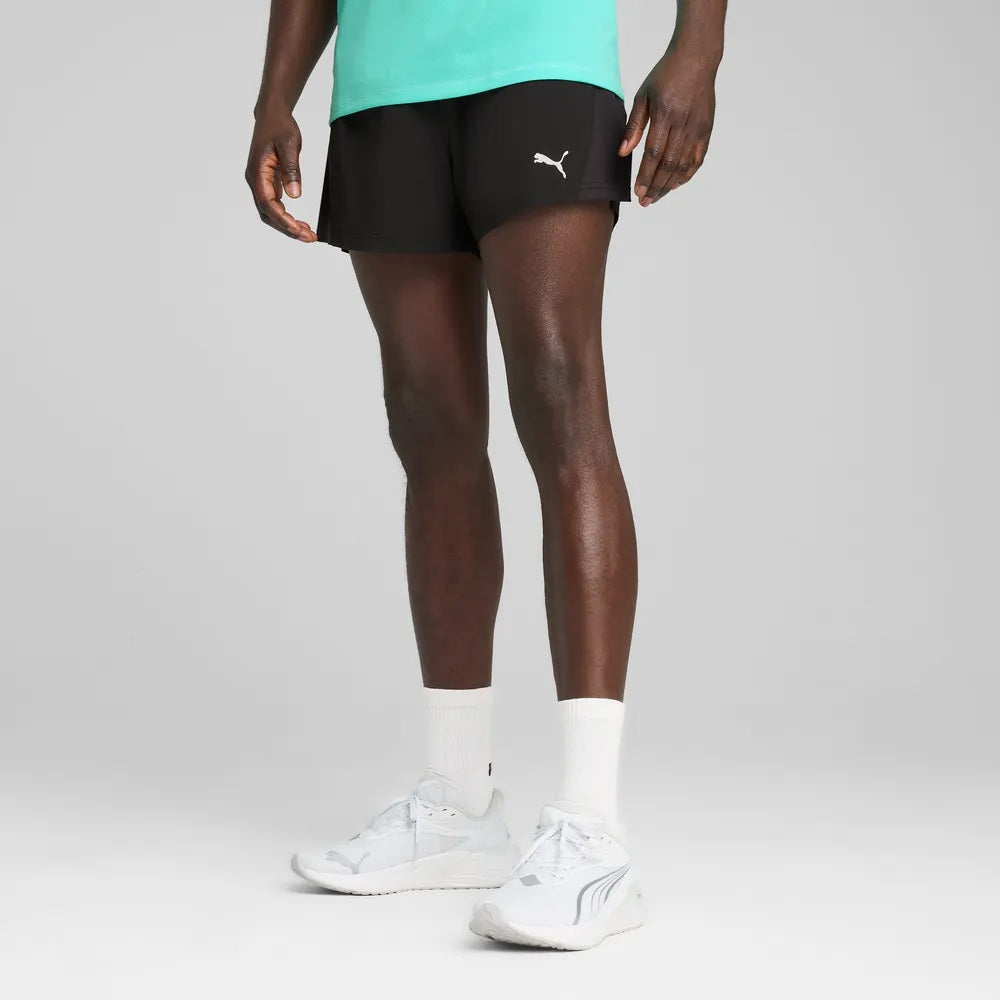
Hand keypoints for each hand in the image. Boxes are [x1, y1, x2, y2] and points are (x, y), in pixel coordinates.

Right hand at [245, 107, 317, 240]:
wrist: (272, 115)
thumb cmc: (279, 126)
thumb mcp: (289, 145)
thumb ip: (291, 170)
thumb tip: (295, 195)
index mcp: (257, 173)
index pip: (267, 204)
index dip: (282, 220)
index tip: (298, 230)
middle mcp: (255, 181)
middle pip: (268, 214)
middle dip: (287, 229)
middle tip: (309, 238)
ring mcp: (261, 183)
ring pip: (271, 213)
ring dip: (287, 226)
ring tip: (308, 235)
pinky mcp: (268, 183)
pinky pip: (275, 206)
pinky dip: (287, 217)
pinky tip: (300, 223)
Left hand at [619, 45, 717, 205]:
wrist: (697, 58)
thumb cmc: (666, 75)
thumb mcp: (643, 95)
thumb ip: (634, 126)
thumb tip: (623, 153)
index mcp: (665, 114)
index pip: (654, 154)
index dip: (645, 176)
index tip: (638, 192)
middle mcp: (683, 124)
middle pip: (669, 165)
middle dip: (656, 187)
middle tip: (645, 202)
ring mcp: (697, 128)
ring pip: (683, 166)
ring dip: (669, 185)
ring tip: (657, 197)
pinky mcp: (706, 130)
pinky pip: (697, 159)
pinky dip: (686, 175)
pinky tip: (675, 184)